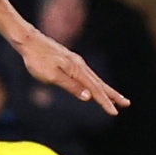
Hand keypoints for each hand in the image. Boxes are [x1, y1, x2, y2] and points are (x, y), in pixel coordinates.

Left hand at [14, 32, 128, 115]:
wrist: (29, 41)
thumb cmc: (37, 60)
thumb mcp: (52, 76)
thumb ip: (71, 86)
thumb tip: (88, 97)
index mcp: (77, 71)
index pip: (95, 90)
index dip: (105, 102)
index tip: (114, 113)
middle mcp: (80, 66)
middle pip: (100, 84)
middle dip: (113, 95)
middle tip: (126, 104)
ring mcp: (76, 63)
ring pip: (95, 79)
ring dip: (106, 90)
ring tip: (116, 98)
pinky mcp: (71, 62)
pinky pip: (88, 76)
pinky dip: (95, 84)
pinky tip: (94, 87)